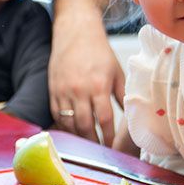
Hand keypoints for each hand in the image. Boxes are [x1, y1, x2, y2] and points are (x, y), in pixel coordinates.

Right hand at [48, 20, 124, 146]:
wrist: (75, 31)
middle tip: (100, 153)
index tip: (114, 148)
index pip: (105, 120)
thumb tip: (131, 115)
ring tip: (88, 146)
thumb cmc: (99, 51)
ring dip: (78, 138)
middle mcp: (79, 90)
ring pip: (69, 123)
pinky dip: (64, 127)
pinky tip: (73, 133)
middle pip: (85, 126)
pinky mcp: (52, 90)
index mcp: (98, 85)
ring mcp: (63, 91)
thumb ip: (123, 95)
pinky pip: (56, 115)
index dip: (109, 137)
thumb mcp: (116, 71)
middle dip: (93, 143)